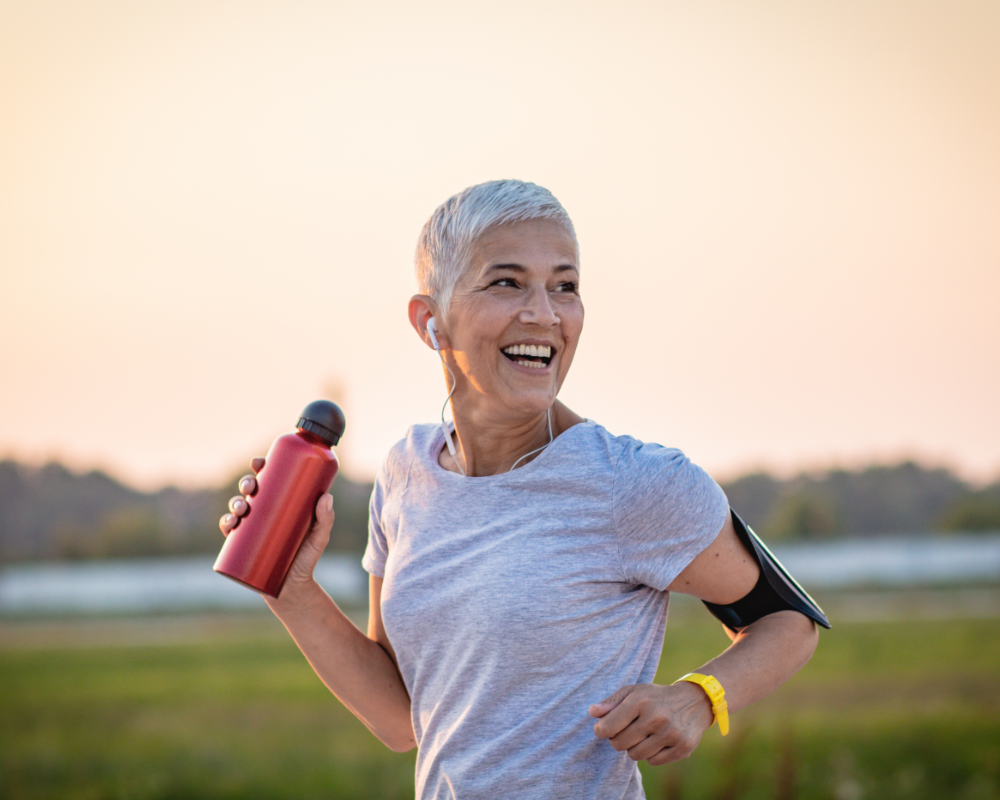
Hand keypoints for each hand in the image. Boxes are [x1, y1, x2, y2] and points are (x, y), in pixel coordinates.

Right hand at [218, 457, 335, 606]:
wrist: (292, 590)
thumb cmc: (307, 560)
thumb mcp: (319, 538)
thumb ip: (325, 520)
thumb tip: (326, 497)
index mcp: (281, 504)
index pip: (269, 480)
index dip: (260, 467)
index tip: (259, 462)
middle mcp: (264, 513)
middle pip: (251, 491)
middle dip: (246, 483)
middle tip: (251, 487)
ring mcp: (252, 528)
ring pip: (238, 507)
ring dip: (234, 502)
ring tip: (242, 507)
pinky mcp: (242, 545)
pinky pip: (229, 530)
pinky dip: (226, 523)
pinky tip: (229, 523)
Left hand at [589, 682, 714, 765]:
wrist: (694, 701)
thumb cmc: (655, 697)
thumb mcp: (633, 692)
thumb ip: (611, 703)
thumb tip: (592, 712)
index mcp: (640, 701)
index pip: (607, 727)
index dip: (601, 731)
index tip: (604, 729)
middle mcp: (656, 717)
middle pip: (619, 744)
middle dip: (618, 740)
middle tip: (626, 731)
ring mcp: (671, 733)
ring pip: (635, 755)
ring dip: (635, 748)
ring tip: (643, 735)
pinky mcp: (682, 748)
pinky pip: (653, 761)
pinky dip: (651, 754)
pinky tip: (658, 740)